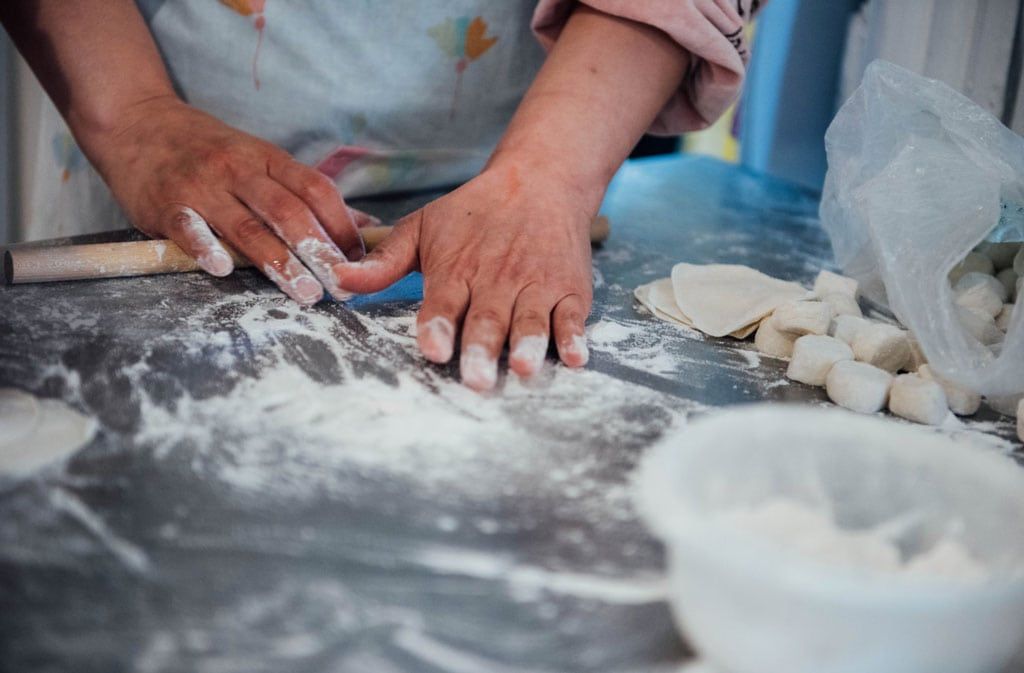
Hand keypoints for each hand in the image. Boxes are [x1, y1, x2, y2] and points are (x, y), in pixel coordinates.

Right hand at [87, 95, 363, 304]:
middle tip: (341, 285)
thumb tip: (364, 227)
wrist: (136, 122)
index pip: (316, 189)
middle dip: (319, 251)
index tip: (360, 260)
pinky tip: (224, 270)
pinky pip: (188, 228)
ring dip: (280, 262)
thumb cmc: (209, 150)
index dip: (342, 225)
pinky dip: (206, 247)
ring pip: (247, 226)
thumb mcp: (260, 159)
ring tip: (305, 292)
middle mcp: (238, 170)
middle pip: (288, 212)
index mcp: (267, 158)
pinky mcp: (165, 204)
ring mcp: (201, 186)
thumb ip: (305, 193)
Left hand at [334, 162, 596, 390]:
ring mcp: (535, 286)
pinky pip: (572, 316)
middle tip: (475, 379)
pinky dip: (574, 337)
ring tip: (522, 368)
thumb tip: (338, 279)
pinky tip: (575, 357)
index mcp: (457, 270)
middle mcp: (496, 281)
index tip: (434, 348)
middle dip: (480, 349)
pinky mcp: (569, 290)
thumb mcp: (424, 227)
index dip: (439, 326)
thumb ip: (384, 260)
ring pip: (530, 320)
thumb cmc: (474, 212)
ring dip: (527, 345)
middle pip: (487, 320)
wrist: (540, 180)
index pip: (444, 303)